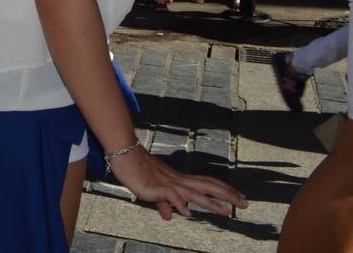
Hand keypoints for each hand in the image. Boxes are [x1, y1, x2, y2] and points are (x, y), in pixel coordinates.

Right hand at [109, 146, 246, 220]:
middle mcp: (177, 180)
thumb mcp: (152, 190)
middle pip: (207, 186)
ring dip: (211, 202)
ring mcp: (168, 182)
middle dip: (227, 195)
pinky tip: (188, 213)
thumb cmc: (136, 169)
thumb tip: (170, 216)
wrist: (122, 153)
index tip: (239, 196)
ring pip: (194, 192)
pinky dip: (181, 204)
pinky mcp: (156, 187)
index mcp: (178, 179)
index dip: (223, 190)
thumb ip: (163, 203)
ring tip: (227, 212)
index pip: (206, 183)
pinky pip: (171, 196)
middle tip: (245, 203)